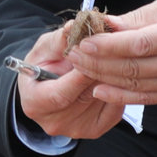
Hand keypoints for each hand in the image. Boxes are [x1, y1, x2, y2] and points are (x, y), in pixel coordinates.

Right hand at [14, 24, 126, 141]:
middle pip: (84, 97)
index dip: (80, 73)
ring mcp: (75, 129)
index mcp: (35, 103)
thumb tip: (75, 26)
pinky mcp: (94, 130)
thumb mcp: (45, 47)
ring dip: (114, 79)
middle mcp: (54, 122)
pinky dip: (120, 91)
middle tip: (116, 50)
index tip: (96, 52)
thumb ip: (61, 39)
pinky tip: (121, 74)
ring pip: (102, 101)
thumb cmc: (44, 64)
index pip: (61, 93)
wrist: (48, 86)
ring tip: (120, 58)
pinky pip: (115, 110)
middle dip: (100, 72)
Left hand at [68, 0, 156, 107]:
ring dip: (103, 78)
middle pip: (132, 67)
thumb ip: (140, 17)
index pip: (138, 44)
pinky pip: (146, 98)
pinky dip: (121, 96)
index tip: (83, 40)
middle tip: (73, 54)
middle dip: (97, 61)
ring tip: (80, 68)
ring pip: (135, 85)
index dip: (107, 45)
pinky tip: (100, 89)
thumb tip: (107, 24)